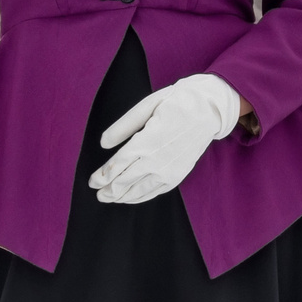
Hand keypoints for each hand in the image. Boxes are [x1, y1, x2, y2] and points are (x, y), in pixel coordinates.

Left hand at [89, 73, 240, 203]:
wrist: (210, 110)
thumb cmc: (176, 102)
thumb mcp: (147, 105)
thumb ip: (123, 126)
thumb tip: (103, 143)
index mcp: (146, 141)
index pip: (117, 165)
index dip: (102, 176)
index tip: (92, 181)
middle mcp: (157, 160)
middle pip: (125, 181)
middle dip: (109, 190)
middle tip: (97, 194)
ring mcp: (169, 170)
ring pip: (139, 190)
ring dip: (122, 197)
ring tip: (109, 198)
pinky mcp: (178, 175)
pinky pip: (155, 192)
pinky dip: (140, 197)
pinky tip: (131, 198)